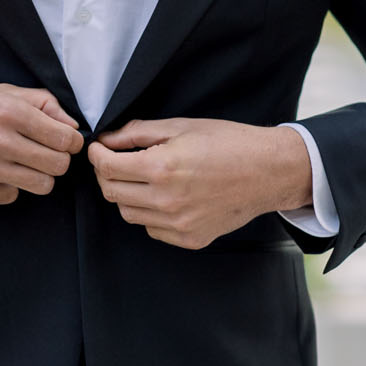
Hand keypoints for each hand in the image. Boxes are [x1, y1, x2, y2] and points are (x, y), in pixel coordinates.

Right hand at [0, 80, 83, 205]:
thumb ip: (39, 102)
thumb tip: (71, 125)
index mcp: (8, 112)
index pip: (65, 140)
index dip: (70, 142)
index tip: (64, 142)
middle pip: (58, 165)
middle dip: (56, 159)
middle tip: (41, 152)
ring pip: (41, 185)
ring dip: (35, 174)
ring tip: (18, 161)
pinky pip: (12, 195)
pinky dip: (7, 185)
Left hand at [88, 118, 312, 248]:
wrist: (268, 171)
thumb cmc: (228, 142)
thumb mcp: (181, 126)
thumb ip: (138, 133)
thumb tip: (107, 139)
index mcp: (162, 167)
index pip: (107, 168)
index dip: (96, 155)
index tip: (98, 149)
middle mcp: (167, 200)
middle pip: (112, 193)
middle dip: (107, 174)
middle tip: (116, 161)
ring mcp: (178, 224)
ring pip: (128, 213)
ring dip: (127, 194)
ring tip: (144, 177)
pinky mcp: (189, 239)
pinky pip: (152, 229)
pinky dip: (150, 213)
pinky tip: (166, 196)